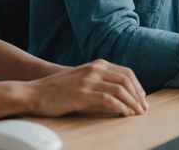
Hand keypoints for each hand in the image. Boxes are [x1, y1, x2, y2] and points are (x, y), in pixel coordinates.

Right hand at [23, 59, 147, 116]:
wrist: (35, 92)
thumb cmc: (58, 89)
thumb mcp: (82, 79)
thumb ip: (99, 81)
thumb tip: (119, 94)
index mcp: (97, 65)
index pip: (126, 72)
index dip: (137, 86)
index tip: (142, 99)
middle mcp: (95, 69)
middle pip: (127, 80)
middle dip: (138, 95)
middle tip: (143, 108)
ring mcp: (89, 80)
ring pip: (121, 89)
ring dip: (132, 102)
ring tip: (137, 113)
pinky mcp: (83, 93)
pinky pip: (109, 99)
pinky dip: (120, 107)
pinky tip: (124, 114)